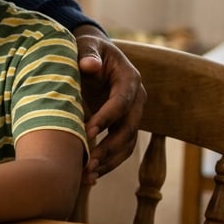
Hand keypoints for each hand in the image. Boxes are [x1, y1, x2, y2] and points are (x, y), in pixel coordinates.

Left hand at [75, 28, 145, 183]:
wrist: (93, 57)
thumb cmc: (88, 50)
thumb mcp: (86, 46)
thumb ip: (88, 54)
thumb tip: (89, 65)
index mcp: (129, 78)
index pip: (121, 101)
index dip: (106, 117)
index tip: (87, 131)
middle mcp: (137, 99)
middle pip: (129, 128)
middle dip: (109, 147)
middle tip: (88, 162)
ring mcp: (133, 115)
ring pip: (128, 145)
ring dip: (109, 162)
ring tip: (88, 175)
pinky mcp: (124, 127)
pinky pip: (121, 150)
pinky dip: (108, 164)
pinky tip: (90, 177)